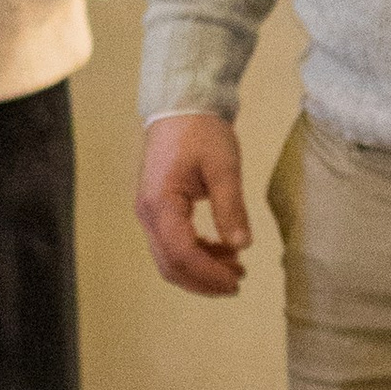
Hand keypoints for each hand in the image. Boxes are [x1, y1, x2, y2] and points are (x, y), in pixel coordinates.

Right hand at [136, 114, 252, 294]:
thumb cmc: (202, 132)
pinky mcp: (157, 209)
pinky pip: (171, 244)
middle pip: (170, 265)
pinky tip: (221, 250)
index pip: (182, 254)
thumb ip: (231, 207)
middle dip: (203, 280)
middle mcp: (148, 213)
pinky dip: (195, 254)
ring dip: (200, 270)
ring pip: (169, 258)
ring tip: (235, 267)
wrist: (181, 106)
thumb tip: (242, 245)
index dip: (209, 274)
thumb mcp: (223, 167)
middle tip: (238, 283)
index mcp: (161, 204)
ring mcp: (149, 213)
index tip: (237, 281)